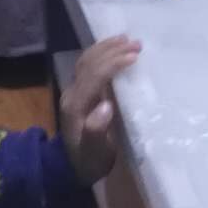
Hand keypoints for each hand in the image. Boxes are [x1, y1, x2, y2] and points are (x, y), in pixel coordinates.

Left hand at [60, 35, 141, 185]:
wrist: (70, 167)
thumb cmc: (89, 161)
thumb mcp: (95, 152)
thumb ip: (96, 131)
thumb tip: (105, 106)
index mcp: (77, 106)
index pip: (94, 75)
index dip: (114, 64)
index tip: (135, 57)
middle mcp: (72, 94)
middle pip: (89, 63)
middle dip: (112, 50)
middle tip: (137, 44)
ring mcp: (73, 91)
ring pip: (86, 60)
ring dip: (106, 48)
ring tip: (127, 39)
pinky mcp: (78, 92)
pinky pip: (88, 65)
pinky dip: (102, 54)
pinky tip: (115, 49)